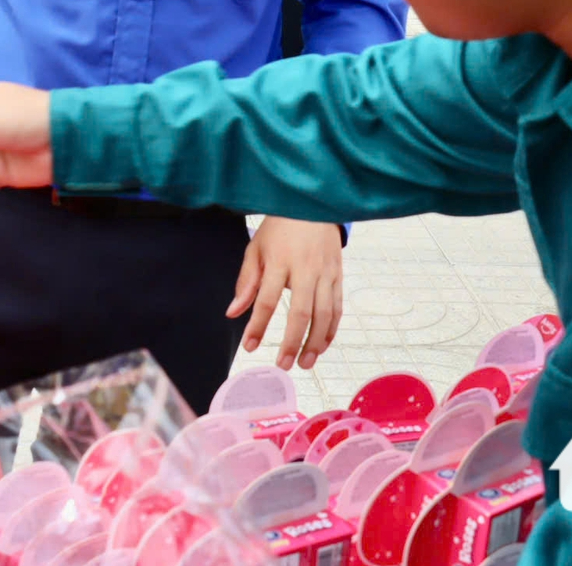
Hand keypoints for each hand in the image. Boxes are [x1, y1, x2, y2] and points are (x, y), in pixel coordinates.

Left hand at [230, 217, 342, 369]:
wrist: (313, 206)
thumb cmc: (279, 229)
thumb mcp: (256, 249)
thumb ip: (246, 282)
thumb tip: (233, 313)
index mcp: (280, 261)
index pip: (267, 300)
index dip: (258, 326)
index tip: (250, 346)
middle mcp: (306, 268)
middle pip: (301, 312)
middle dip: (292, 342)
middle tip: (283, 365)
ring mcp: (326, 273)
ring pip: (324, 314)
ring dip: (315, 342)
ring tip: (304, 363)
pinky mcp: (338, 275)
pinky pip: (337, 308)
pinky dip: (331, 330)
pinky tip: (321, 346)